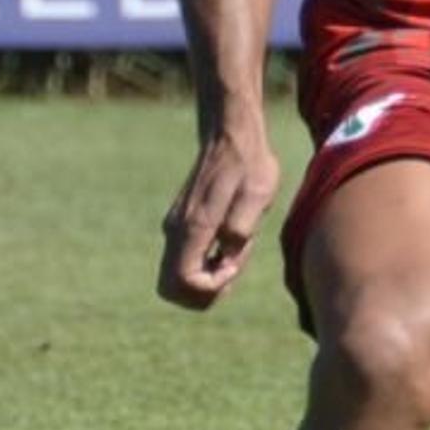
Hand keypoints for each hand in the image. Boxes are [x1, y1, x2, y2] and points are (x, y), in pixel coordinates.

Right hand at [158, 126, 280, 308]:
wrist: (231, 137)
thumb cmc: (250, 165)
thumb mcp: (258, 194)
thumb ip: (242, 226)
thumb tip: (227, 254)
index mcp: (194, 225)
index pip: (184, 281)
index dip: (212, 287)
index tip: (234, 263)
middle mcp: (176, 230)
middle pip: (170, 289)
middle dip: (203, 293)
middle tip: (232, 267)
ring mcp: (174, 228)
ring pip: (173, 279)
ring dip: (204, 281)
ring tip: (233, 255)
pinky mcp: (179, 226)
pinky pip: (182, 264)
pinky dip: (202, 268)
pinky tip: (227, 248)